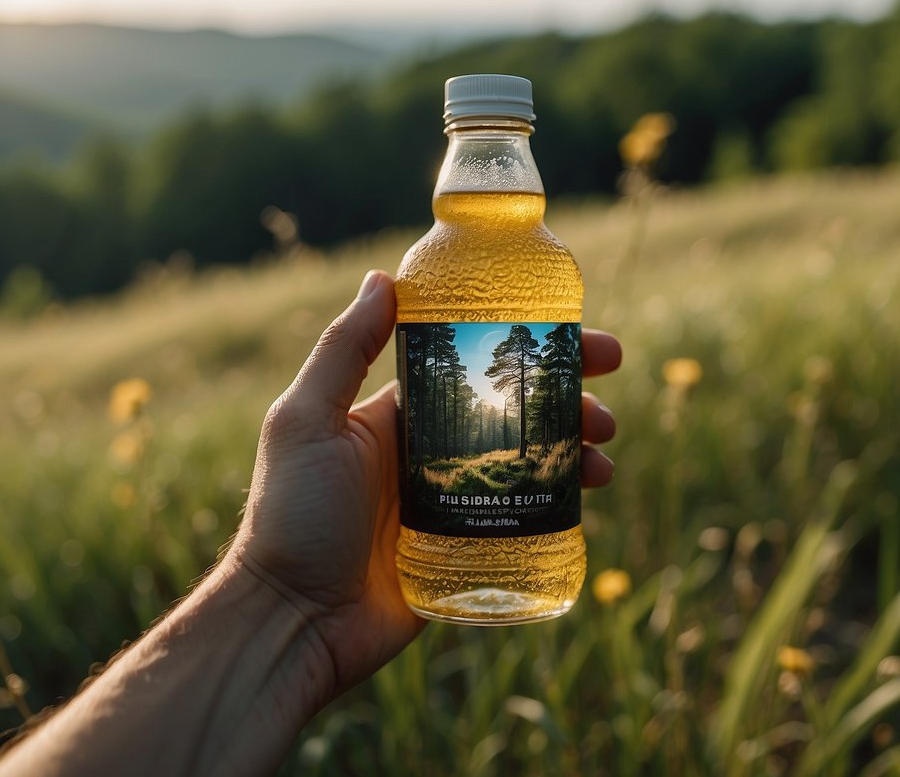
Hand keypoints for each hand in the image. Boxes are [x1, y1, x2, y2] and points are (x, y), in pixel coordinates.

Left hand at [232, 269, 621, 697]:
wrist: (293, 620)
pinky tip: (588, 492)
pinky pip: (526, 518)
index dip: (523, 347)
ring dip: (574, 447)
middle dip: (566, 396)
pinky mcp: (469, 551)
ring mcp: (453, 504)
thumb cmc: (291, 516)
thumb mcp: (307, 421)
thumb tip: (383, 278)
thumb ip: (343, 350)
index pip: (474, 368)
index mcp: (398, 416)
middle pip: (514, 413)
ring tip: (603, 449)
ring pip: (530, 463)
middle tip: (608, 389)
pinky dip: (562, 502)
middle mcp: (431, 453)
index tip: (571, 332)